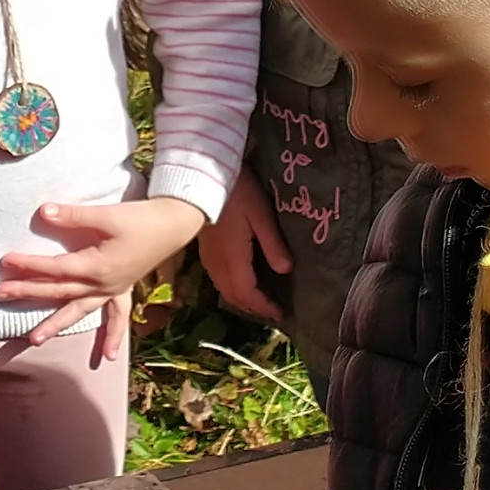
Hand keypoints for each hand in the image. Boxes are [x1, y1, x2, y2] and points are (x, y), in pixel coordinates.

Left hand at [0, 195, 209, 364]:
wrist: (174, 224)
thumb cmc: (140, 218)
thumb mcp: (107, 214)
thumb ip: (73, 216)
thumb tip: (43, 212)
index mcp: (96, 266)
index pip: (55, 269)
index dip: (29, 265)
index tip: (5, 262)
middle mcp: (102, 284)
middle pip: (59, 291)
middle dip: (28, 293)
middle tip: (0, 295)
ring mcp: (113, 290)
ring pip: (79, 310)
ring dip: (56, 324)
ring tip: (32, 341)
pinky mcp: (123, 289)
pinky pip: (116, 316)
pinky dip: (112, 335)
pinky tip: (108, 357)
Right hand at [198, 172, 289, 324]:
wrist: (203, 176)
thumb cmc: (237, 193)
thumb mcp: (261, 216)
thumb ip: (273, 245)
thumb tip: (286, 270)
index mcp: (233, 259)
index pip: (248, 293)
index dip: (264, 307)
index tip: (280, 313)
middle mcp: (218, 264)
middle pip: (234, 296)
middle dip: (253, 307)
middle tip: (272, 310)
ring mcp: (208, 257)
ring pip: (224, 289)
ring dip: (241, 298)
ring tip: (259, 299)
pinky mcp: (204, 250)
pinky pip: (217, 278)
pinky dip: (231, 287)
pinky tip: (241, 280)